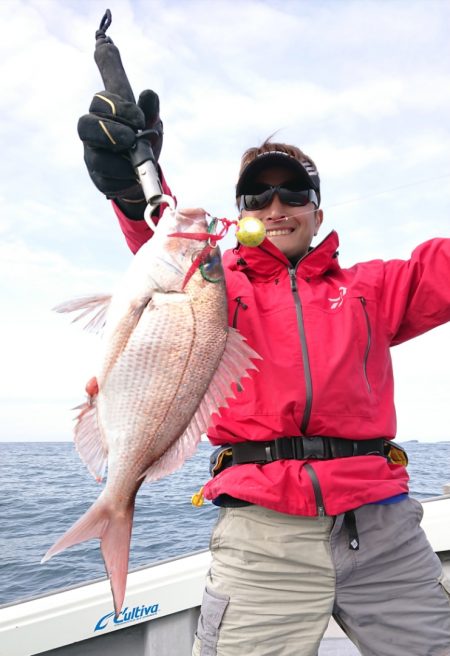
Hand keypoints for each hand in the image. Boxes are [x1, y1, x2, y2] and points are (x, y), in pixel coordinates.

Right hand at [78, 90, 162, 217]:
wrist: (147, 171)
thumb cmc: (145, 139)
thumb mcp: (152, 123)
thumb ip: (150, 110)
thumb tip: (148, 94)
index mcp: (104, 112)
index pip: (100, 101)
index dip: (119, 108)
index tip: (141, 120)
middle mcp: (93, 132)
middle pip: (85, 126)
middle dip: (109, 133)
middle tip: (131, 139)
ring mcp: (92, 156)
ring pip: (96, 158)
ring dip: (120, 161)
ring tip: (138, 162)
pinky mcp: (98, 178)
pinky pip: (105, 180)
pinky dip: (124, 179)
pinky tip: (135, 176)